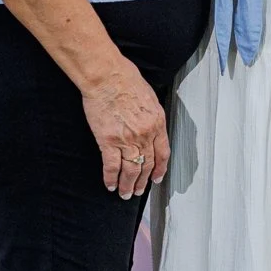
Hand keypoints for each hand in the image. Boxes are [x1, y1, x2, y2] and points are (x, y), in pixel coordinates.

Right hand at [81, 58, 170, 197]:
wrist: (107, 76)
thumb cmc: (126, 80)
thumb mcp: (149, 98)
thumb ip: (152, 116)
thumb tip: (150, 126)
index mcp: (157, 123)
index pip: (163, 153)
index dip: (160, 169)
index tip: (157, 178)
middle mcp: (145, 135)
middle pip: (147, 165)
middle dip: (143, 181)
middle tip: (138, 191)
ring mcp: (127, 140)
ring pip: (131, 170)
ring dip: (128, 185)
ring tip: (125, 193)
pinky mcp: (108, 141)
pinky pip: (111, 166)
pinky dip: (111, 179)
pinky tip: (110, 185)